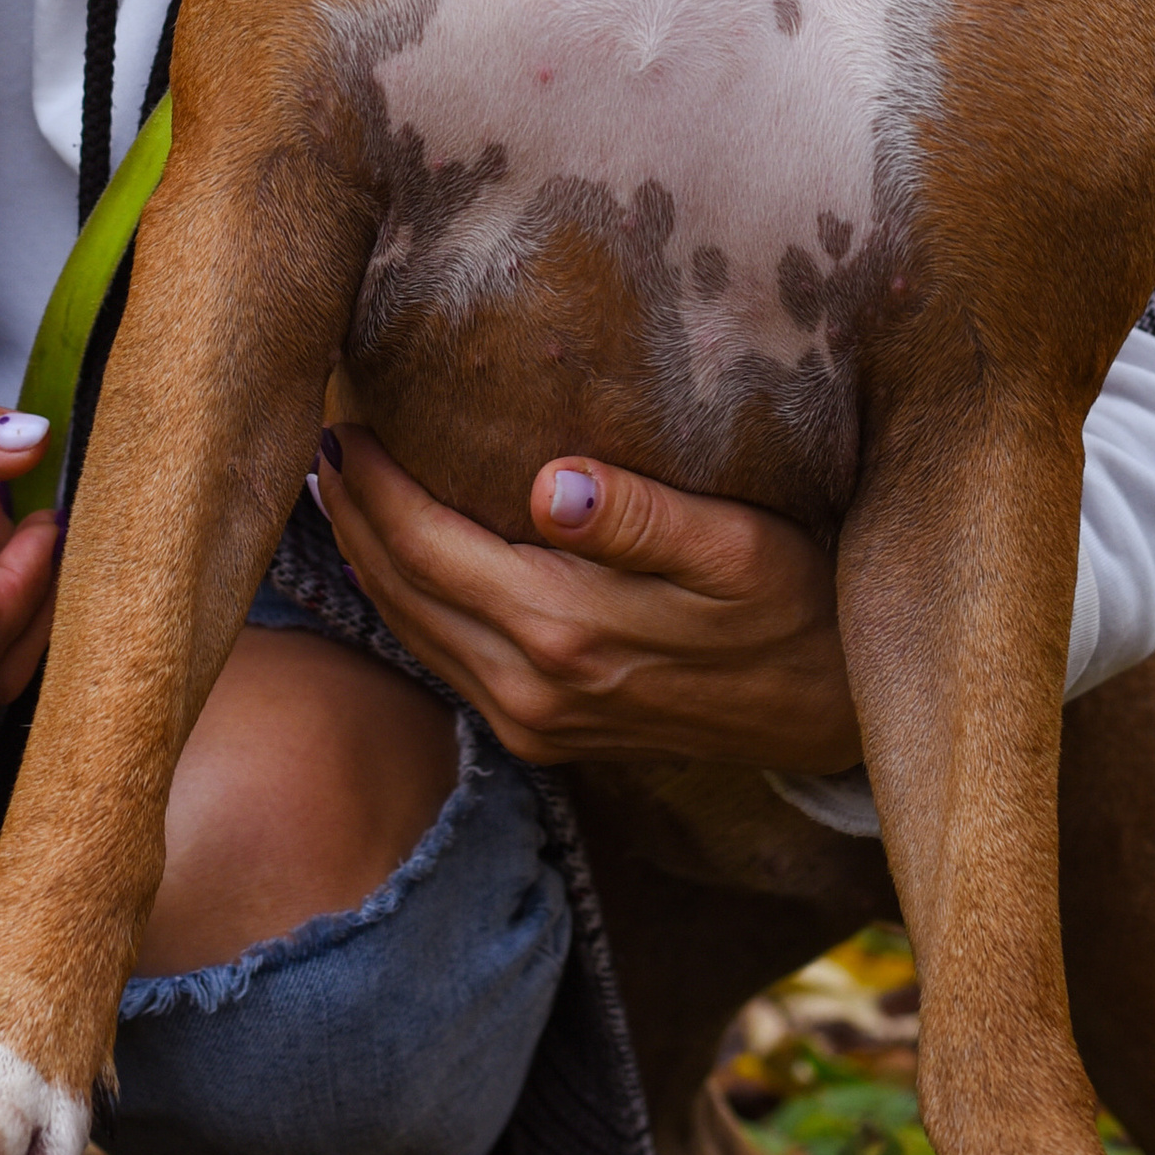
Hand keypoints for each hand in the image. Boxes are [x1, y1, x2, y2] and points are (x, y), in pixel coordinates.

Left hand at [313, 424, 859, 775]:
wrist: (835, 712)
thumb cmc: (794, 605)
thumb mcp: (736, 548)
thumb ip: (642, 518)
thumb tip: (553, 484)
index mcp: (565, 630)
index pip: (426, 543)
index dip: (375, 481)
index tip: (343, 418)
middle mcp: (532, 688)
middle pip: (401, 589)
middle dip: (353, 514)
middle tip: (319, 440)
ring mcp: (534, 722)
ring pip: (413, 631)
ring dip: (369, 560)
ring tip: (339, 491)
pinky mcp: (546, 736)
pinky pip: (445, 664)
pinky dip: (406, 607)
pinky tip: (394, 565)